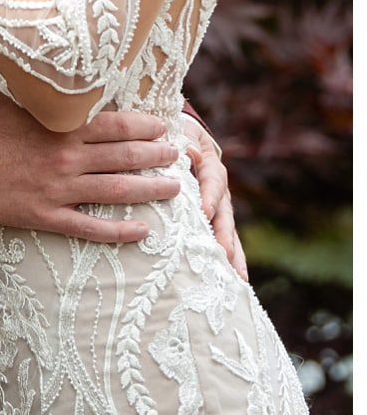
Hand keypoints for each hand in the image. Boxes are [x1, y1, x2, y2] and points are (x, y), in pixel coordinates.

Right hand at [0, 94, 176, 242]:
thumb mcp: (17, 101)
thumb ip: (49, 97)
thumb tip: (75, 85)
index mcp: (62, 128)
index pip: (118, 126)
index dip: (146, 127)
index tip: (164, 127)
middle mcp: (67, 158)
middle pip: (125, 157)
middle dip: (157, 156)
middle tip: (177, 156)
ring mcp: (60, 189)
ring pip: (117, 190)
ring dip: (150, 189)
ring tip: (173, 188)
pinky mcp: (47, 215)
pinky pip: (91, 227)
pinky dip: (120, 230)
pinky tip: (143, 230)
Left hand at [183, 116, 247, 281]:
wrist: (186, 138)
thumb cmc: (176, 137)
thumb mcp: (179, 133)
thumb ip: (183, 141)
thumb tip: (188, 151)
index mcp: (210, 167)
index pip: (211, 182)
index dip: (208, 196)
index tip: (204, 211)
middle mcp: (220, 190)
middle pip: (225, 214)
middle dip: (225, 236)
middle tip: (224, 256)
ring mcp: (220, 207)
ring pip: (229, 232)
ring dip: (233, 254)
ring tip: (237, 279)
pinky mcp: (216, 219)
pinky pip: (223, 240)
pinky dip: (229, 259)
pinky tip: (234, 281)